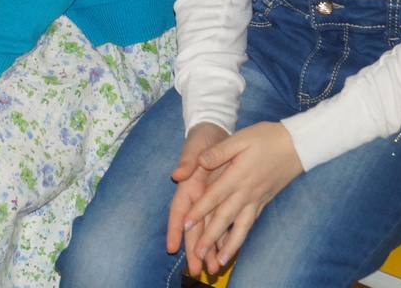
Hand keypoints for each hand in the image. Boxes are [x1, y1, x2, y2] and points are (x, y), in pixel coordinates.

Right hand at [165, 121, 230, 274]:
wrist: (215, 131)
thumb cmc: (202, 138)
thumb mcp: (195, 146)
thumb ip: (188, 160)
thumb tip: (177, 174)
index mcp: (189, 185)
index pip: (179, 211)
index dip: (175, 229)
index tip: (172, 247)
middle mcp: (197, 196)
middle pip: (194, 227)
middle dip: (194, 248)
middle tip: (196, 269)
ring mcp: (209, 199)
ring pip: (209, 228)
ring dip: (210, 248)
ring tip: (214, 269)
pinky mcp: (222, 198)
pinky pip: (222, 221)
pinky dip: (224, 237)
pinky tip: (227, 253)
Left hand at [180, 121, 303, 275]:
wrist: (298, 145)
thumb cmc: (266, 138)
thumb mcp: (242, 137)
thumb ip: (220, 151)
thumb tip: (201, 160)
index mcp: (237, 175)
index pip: (214, 196)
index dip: (199, 211)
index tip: (185, 225)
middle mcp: (247, 192)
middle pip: (225, 217)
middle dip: (210, 237)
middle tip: (197, 254)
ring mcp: (257, 199)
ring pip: (241, 227)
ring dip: (229, 245)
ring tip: (219, 262)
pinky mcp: (263, 202)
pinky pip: (250, 224)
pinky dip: (242, 238)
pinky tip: (235, 247)